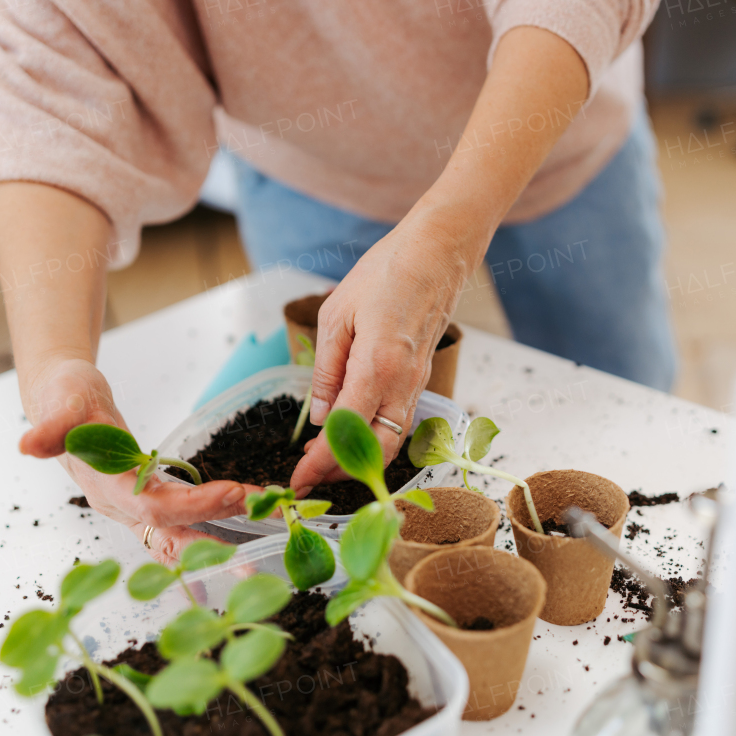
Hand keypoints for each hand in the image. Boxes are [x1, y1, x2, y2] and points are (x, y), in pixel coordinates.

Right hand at [20, 357, 252, 564]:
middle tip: (257, 537)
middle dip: (213, 536)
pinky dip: (212, 516)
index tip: (232, 493)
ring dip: (218, 533)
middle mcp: (121, 504)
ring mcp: (134, 503)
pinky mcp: (147, 493)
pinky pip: (182, 514)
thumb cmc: (63, 398)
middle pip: (170, 528)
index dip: (191, 505)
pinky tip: (243, 511)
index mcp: (104, 487)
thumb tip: (28, 444)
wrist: (60, 399)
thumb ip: (51, 428)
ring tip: (257, 538)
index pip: (151, 507)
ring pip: (178, 528)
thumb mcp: (59, 404)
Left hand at [289, 216, 471, 489]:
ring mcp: (418, 383)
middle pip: (377, 451)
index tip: (297, 482)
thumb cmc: (386, 273)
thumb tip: (317, 416)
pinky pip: (399, 421)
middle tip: (309, 478)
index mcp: (377, 366)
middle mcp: (404, 383)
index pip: (346, 432)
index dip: (319, 463)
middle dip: (341, 472)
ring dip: (359, 458)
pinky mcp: (423, 378)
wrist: (438, 253)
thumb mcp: (337, 315)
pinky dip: (375, 438)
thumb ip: (326, 369)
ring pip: (392, 441)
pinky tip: (351, 432)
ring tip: (324, 458)